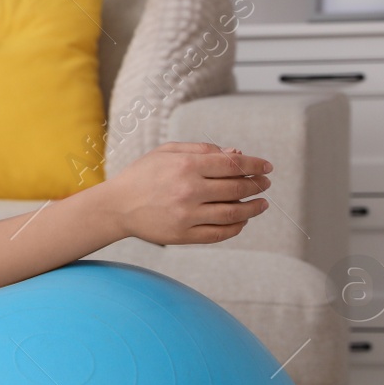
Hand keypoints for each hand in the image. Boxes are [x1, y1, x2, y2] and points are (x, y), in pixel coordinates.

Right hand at [105, 141, 272, 245]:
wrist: (116, 206)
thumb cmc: (143, 175)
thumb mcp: (167, 152)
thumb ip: (201, 149)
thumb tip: (235, 153)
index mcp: (185, 166)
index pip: (231, 164)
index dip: (254, 164)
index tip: (266, 167)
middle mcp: (189, 190)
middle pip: (236, 187)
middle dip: (257, 185)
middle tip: (265, 183)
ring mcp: (187, 215)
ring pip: (233, 213)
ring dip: (253, 208)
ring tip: (262, 204)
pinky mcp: (183, 235)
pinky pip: (219, 233)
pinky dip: (236, 227)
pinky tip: (243, 220)